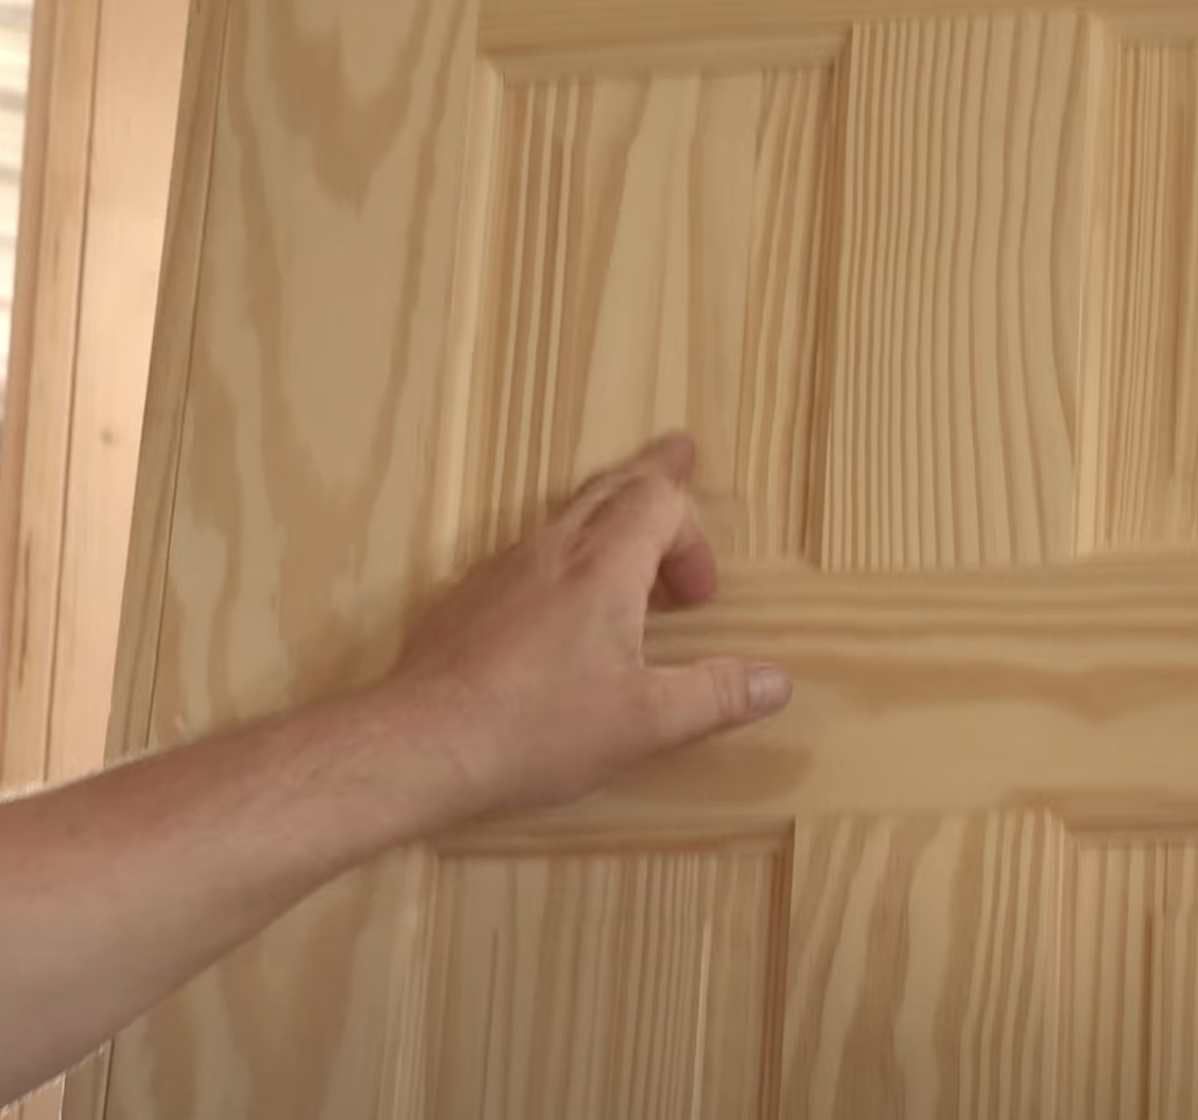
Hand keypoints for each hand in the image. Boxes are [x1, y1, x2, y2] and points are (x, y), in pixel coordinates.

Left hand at [384, 432, 791, 814]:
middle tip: (679, 453)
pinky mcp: (467, 599)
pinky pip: (528, 553)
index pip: (659, 502)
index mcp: (603, 567)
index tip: (699, 596)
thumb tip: (778, 681)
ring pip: (565, 515)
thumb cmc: (536, 729)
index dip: (692, 537)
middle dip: (653, 475)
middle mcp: (552, 551)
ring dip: (607, 516)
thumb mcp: (646, 723)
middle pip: (611, 487)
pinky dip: (563, 555)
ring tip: (626, 535)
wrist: (419, 744)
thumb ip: (716, 696)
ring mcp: (502, 570)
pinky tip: (560, 604)